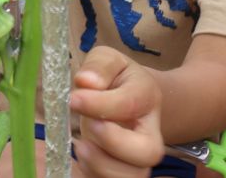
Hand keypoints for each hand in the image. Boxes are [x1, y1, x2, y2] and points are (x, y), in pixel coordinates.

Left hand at [71, 46, 164, 177]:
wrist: (128, 97)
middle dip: (114, 143)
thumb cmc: (116, 78)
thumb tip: (85, 81)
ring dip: (101, 165)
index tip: (74, 98)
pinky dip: (94, 175)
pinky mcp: (124, 171)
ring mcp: (139, 157)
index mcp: (147, 96)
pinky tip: (83, 156)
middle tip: (88, 128)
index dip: (100, 104)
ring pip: (133, 176)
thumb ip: (99, 65)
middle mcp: (150, 131)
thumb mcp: (108, 60)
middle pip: (148, 152)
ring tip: (81, 146)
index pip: (130, 104)